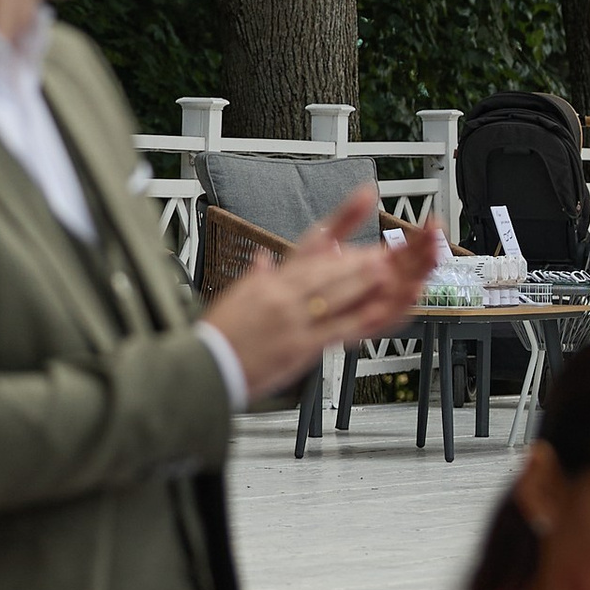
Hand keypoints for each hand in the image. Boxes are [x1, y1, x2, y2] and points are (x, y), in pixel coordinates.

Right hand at [206, 190, 442, 398]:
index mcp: (267, 283)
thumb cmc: (219, 336)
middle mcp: (281, 297)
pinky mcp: (298, 346)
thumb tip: (263, 260)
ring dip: (360, 282)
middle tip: (381, 251)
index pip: (305, 251)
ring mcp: (291, 321)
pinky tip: (374, 312)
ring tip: (384, 269)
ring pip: (332, 296)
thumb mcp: (235, 298)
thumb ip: (256, 277)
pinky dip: (357, 320)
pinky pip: (334, 331)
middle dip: (355, 262)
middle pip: (324, 272)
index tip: (354, 222)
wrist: (205, 367)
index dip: (334, 236)